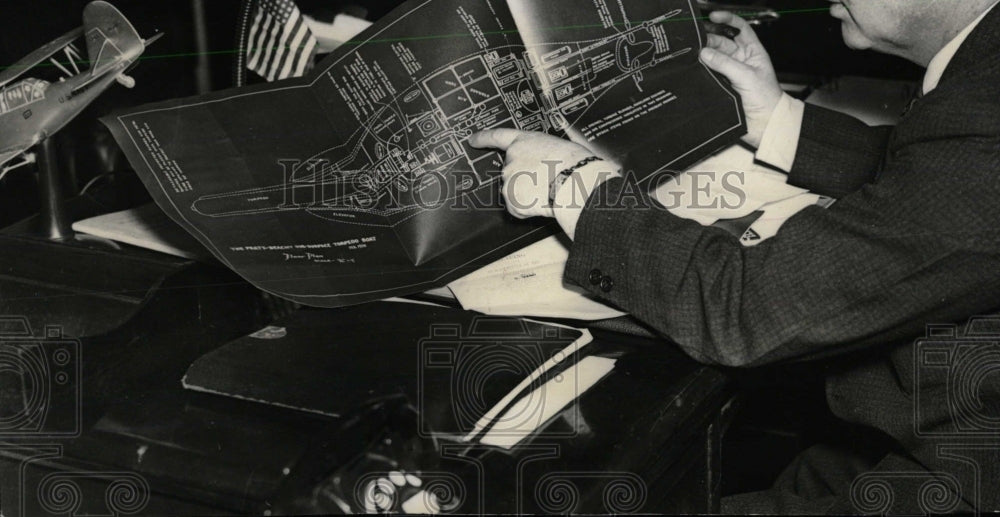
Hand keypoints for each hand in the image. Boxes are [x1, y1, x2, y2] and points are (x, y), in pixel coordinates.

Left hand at [468, 129, 612, 219]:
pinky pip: (518, 208)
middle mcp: (511, 160)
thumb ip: (539, 153)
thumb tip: (541, 165)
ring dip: (527, 194)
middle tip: (544, 181)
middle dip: (523, 178)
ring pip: (514, 191)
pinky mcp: (511, 200)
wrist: (574, 182)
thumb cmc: (574, 164)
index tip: (473, 140)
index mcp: (523, 142)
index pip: (497, 137)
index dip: (483, 139)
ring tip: (547, 191)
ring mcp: (508, 181)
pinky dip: (528, 209)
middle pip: (511, 171)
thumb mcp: (556, 147)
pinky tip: (542, 202)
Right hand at [699, 11, 782, 147]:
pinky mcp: (720, 85)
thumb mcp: (747, 76)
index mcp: (752, 51)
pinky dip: (700, 69)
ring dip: (703, 54)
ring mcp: (729, 72)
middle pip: (721, 41)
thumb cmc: (766, 99)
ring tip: (692, 53)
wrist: (764, 124)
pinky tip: (694, 67)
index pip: (739, 28)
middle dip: (708, 38)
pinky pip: (708, 73)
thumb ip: (725, 63)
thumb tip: (704, 52)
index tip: (712, 17)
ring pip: (712, 57)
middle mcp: (740, 59)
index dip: (727, 20)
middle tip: (695, 40)